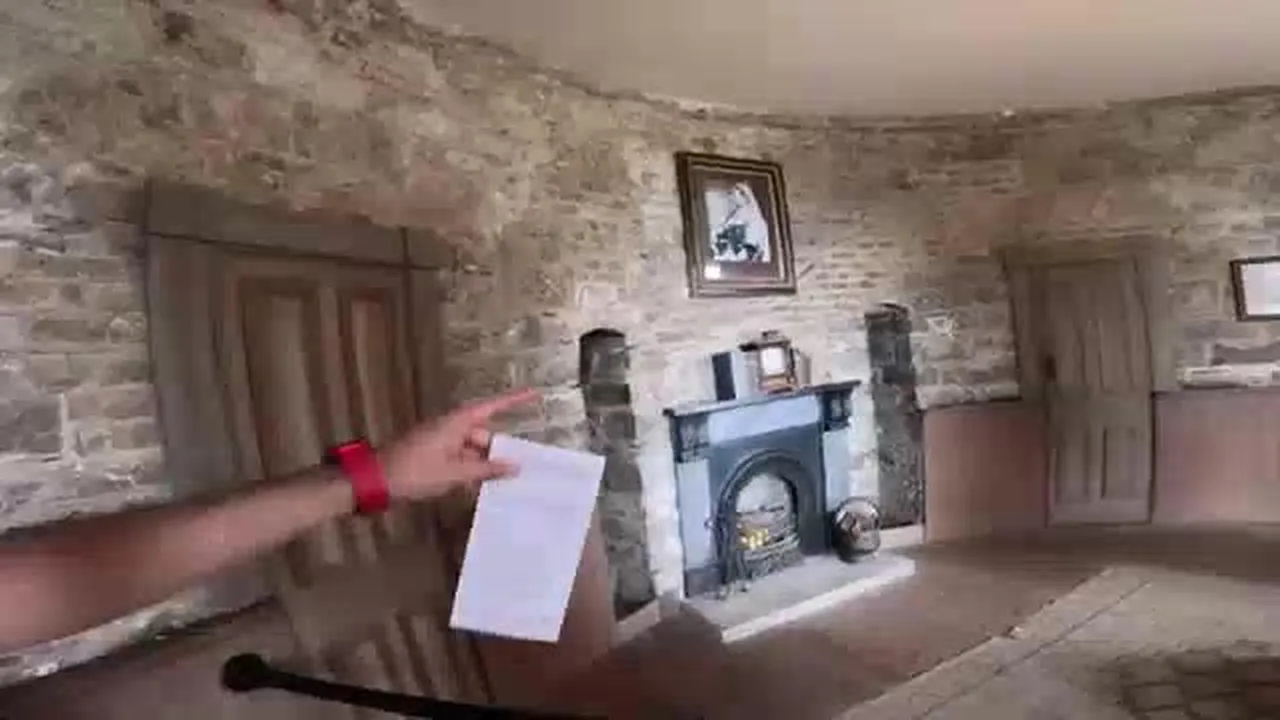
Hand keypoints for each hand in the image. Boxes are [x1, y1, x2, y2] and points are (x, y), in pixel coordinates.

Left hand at [378, 389, 538, 499]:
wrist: (375, 481)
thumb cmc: (415, 472)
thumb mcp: (454, 474)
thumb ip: (485, 470)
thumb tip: (514, 466)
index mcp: (456, 423)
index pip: (492, 407)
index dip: (514, 400)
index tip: (535, 393)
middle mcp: (449, 426)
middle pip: (482, 433)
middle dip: (496, 450)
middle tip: (516, 469)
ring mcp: (439, 439)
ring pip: (470, 448)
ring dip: (481, 464)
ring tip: (498, 483)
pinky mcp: (430, 453)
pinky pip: (458, 456)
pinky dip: (468, 468)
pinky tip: (476, 486)